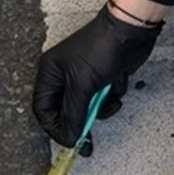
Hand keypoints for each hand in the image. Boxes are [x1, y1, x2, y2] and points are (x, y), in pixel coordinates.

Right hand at [31, 5, 162, 150]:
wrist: (131, 31)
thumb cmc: (102, 48)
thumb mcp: (83, 85)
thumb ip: (73, 115)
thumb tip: (68, 137)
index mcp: (50, 73)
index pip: (42, 109)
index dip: (54, 127)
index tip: (69, 140)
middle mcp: (63, 76)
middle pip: (64, 112)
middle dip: (79, 124)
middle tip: (88, 143)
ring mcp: (83, 78)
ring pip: (86, 108)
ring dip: (100, 109)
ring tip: (110, 99)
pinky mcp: (101, 79)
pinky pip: (102, 100)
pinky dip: (111, 96)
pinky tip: (118, 81)